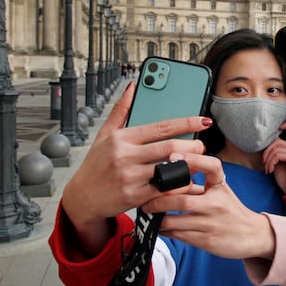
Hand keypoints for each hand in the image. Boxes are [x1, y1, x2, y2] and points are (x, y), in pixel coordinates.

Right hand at [60, 82, 211, 253]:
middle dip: (193, 146)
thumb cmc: (95, 165)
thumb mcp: (104, 135)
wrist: (82, 198)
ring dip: (190, 165)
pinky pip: (165, 188)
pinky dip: (179, 185)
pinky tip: (187, 182)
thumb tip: (133, 87)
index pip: (161, 127)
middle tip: (201, 146)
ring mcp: (130, 176)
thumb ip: (121, 111)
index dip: (187, 123)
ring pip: (170, 168)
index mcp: (122, 138)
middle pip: (170, 147)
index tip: (204, 121)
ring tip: (198, 163)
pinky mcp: (135, 195)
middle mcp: (126, 155)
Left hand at [142, 152, 276, 259]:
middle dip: (159, 200)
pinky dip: (165, 231)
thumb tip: (170, 174)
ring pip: (175, 220)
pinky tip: (160, 227)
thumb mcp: (222, 191)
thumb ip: (200, 183)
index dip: (193, 160)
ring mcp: (212, 223)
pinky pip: (178, 235)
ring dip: (158, 218)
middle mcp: (217, 204)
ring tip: (150, 214)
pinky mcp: (207, 240)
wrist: (253, 235)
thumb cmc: (232, 211)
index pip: (211, 167)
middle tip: (147, 201)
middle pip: (182, 199)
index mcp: (221, 186)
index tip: (173, 157)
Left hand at [263, 123, 285, 195]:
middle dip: (267, 151)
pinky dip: (271, 162)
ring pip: (276, 148)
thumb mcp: (279, 163)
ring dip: (268, 159)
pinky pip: (278, 155)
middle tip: (264, 163)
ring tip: (268, 168)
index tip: (279, 127)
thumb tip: (268, 144)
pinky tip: (271, 170)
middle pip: (278, 141)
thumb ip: (277, 152)